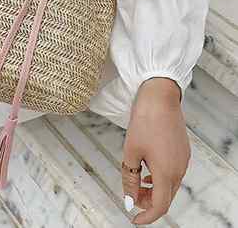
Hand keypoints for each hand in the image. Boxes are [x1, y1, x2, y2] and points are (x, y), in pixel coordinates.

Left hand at [122, 78, 189, 224]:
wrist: (160, 97)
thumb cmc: (144, 121)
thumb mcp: (131, 151)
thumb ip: (130, 177)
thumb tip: (129, 197)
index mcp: (166, 172)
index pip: (160, 206)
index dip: (147, 216)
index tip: (135, 219)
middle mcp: (179, 169)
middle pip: (166, 197)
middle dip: (148, 202)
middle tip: (132, 198)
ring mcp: (183, 159)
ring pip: (170, 185)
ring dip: (154, 189)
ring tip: (138, 183)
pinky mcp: (183, 150)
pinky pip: (173, 172)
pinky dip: (160, 177)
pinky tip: (148, 169)